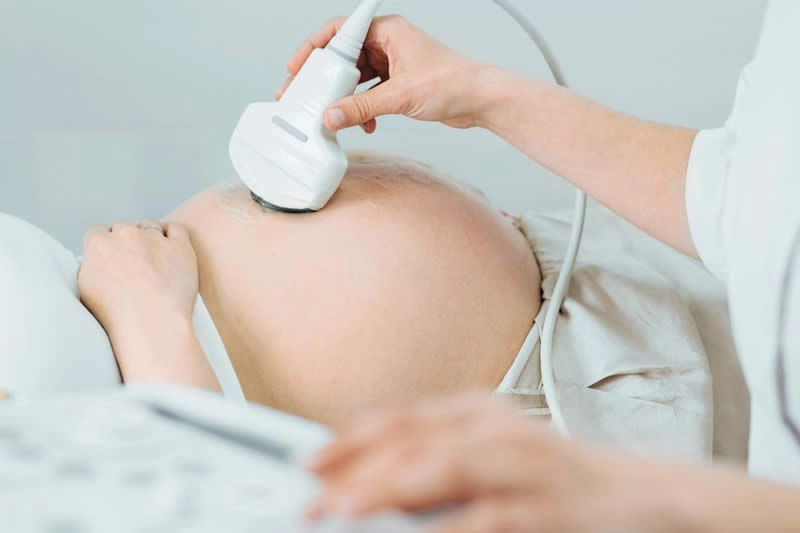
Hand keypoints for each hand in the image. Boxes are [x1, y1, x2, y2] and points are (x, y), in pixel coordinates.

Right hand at [78, 221, 197, 338]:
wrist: (151, 322)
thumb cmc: (116, 314)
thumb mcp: (85, 290)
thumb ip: (89, 268)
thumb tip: (94, 262)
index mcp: (98, 244)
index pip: (97, 232)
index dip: (105, 244)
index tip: (110, 256)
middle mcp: (126, 234)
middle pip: (124, 228)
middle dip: (127, 241)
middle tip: (133, 262)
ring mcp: (155, 238)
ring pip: (150, 227)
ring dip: (150, 238)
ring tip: (153, 261)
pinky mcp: (180, 246)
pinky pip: (177, 230)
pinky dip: (173, 235)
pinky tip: (171, 247)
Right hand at [277, 16, 489, 132]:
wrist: (481, 101)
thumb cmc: (454, 83)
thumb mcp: (401, 96)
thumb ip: (362, 108)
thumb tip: (332, 116)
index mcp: (388, 31)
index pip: (340, 31)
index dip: (314, 48)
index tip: (298, 67)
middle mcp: (389, 43)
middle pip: (344, 57)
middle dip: (326, 79)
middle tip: (307, 95)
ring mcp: (394, 64)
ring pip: (356, 78)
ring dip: (346, 98)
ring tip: (333, 114)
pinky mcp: (399, 84)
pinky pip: (370, 94)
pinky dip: (364, 108)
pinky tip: (365, 124)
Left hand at [307, 392, 668, 532]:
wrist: (647, 496)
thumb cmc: (558, 480)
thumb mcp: (496, 456)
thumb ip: (440, 463)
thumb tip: (367, 485)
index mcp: (480, 415)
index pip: (403, 420)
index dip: (350, 440)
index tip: (308, 462)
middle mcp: (499, 432)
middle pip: (415, 441)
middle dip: (356, 468)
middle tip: (310, 498)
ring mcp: (526, 467)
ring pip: (446, 468)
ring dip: (390, 489)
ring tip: (345, 511)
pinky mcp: (552, 508)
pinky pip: (490, 519)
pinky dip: (449, 530)